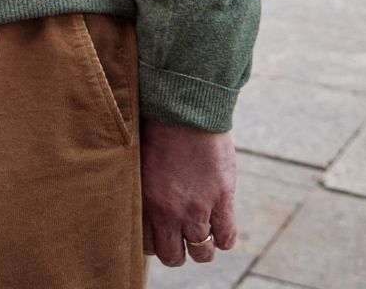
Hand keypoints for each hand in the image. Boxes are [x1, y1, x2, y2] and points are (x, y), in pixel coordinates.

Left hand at [141, 121, 238, 267]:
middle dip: (176, 252)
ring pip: (201, 252)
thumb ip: (142, 188)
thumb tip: (142, 203)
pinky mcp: (222, 199)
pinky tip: (220, 232)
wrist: (184, 110)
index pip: (146, 244)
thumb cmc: (155, 129)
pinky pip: (226, 237)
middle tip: (179, 240)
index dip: (154, 243)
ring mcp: (197, 208)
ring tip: (201, 237)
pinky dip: (224, 239)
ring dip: (201, 248)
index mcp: (143, 201)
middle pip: (172, 255)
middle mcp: (168, 211)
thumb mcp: (139, 162)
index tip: (158, 236)